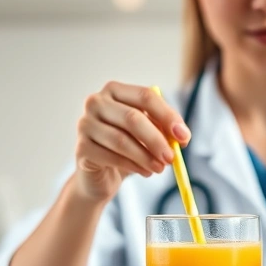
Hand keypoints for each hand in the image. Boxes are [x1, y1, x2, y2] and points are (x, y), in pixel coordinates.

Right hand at [73, 81, 190, 202]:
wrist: (100, 175)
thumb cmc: (127, 149)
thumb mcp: (149, 136)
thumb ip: (164, 131)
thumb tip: (182, 136)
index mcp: (115, 90)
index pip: (145, 96)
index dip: (168, 116)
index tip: (184, 137)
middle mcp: (96, 102)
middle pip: (132, 117)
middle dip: (156, 139)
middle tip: (172, 158)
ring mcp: (85, 124)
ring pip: (121, 140)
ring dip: (146, 157)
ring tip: (160, 169)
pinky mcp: (81, 148)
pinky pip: (111, 157)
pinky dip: (132, 166)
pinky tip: (144, 172)